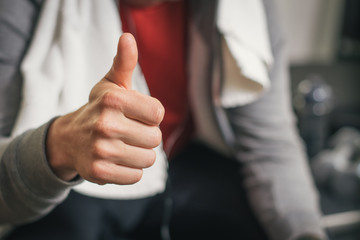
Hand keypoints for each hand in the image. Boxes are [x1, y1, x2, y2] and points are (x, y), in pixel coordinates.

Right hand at [46, 33, 164, 184]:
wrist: (70, 139)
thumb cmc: (99, 109)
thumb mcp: (111, 84)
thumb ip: (124, 62)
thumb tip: (128, 37)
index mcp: (113, 99)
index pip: (158, 114)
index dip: (150, 116)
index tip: (136, 114)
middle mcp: (105, 124)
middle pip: (155, 138)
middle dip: (146, 135)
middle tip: (128, 131)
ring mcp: (101, 150)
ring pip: (148, 159)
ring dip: (139, 154)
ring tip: (122, 146)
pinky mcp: (98, 172)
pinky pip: (135, 176)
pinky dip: (130, 170)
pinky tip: (117, 160)